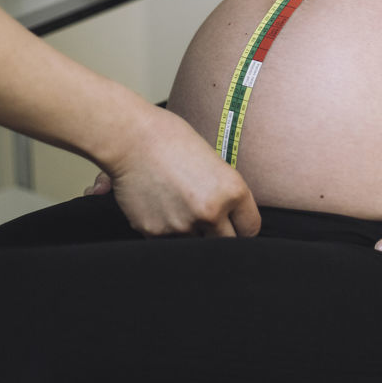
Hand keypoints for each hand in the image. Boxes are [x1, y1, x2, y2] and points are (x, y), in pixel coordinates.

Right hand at [89, 105, 261, 238]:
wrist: (131, 138)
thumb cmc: (172, 139)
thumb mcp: (213, 162)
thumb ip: (223, 193)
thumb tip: (228, 219)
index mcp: (232, 191)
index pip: (250, 228)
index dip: (242, 227)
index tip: (235, 226)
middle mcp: (211, 212)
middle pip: (226, 244)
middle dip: (218, 235)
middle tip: (207, 221)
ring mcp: (182, 226)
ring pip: (194, 244)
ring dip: (190, 232)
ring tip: (177, 204)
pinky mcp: (155, 233)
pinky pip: (167, 240)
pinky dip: (165, 229)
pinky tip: (158, 204)